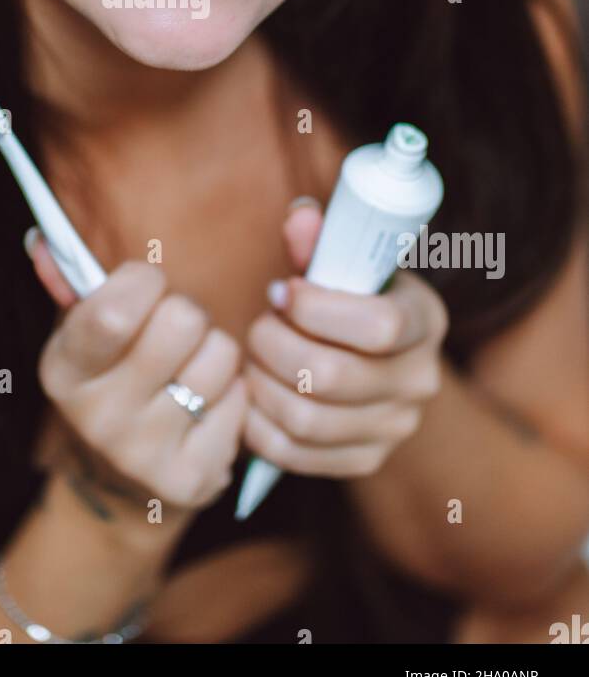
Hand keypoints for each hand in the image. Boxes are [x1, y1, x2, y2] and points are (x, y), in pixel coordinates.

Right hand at [26, 230, 247, 515]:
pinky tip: (205, 408)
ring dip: (214, 354)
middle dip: (188, 314)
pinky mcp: (191, 479)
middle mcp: (97, 417)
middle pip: (182, 322)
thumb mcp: (84, 335)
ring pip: (220, 356)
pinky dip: (232, 394)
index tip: (147, 286)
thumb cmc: (113, 378)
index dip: (144, 281)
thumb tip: (43, 241)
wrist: (122, 486)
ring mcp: (144, 454)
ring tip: (190, 372)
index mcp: (64, 370)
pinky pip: (241, 398)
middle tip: (174, 335)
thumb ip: (71, 283)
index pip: (114, 311)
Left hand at [242, 200, 449, 477]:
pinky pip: (292, 453)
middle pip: (330, 376)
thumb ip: (319, 243)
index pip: (380, 326)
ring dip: (260, 383)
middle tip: (258, 326)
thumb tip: (299, 216)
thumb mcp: (345, 266)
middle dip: (274, 345)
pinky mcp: (363, 460)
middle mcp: (419, 380)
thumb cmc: (350, 301)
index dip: (317, 309)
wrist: (380, 366)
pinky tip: (252, 392)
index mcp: (423, 320)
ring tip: (252, 358)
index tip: (283, 292)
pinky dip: (257, 423)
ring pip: (305, 419)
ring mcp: (394, 427)